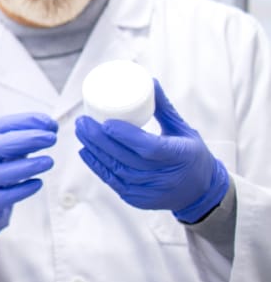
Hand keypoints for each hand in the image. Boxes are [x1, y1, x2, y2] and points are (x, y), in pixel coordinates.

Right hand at [0, 113, 57, 239]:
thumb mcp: (4, 150)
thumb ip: (24, 137)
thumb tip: (50, 126)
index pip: (1, 125)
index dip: (26, 122)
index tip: (49, 123)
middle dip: (28, 140)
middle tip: (51, 138)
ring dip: (27, 166)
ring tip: (49, 161)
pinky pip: (4, 196)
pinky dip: (22, 189)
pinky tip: (38, 183)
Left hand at [75, 79, 227, 222]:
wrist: (200, 191)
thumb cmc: (191, 155)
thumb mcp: (183, 130)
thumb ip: (163, 108)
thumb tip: (148, 81)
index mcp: (180, 156)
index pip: (149, 147)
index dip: (125, 136)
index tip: (106, 122)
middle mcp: (164, 177)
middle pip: (125, 158)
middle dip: (99, 139)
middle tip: (83, 121)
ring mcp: (150, 191)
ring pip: (116, 170)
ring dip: (94, 151)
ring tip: (81, 132)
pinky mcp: (138, 200)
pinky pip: (113, 182)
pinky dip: (97, 166)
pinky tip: (85, 151)